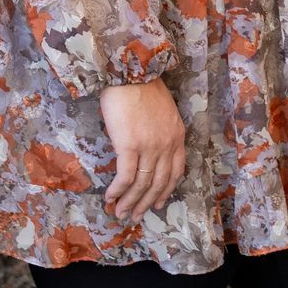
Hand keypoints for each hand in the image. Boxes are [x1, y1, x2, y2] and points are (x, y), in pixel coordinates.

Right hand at [100, 80, 185, 221]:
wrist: (130, 71)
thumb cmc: (142, 86)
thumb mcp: (163, 111)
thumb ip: (161, 132)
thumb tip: (147, 149)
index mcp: (177, 136)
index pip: (176, 172)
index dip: (166, 191)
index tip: (158, 203)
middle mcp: (167, 144)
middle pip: (159, 183)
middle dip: (146, 203)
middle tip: (134, 216)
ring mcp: (150, 147)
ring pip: (142, 184)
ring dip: (130, 202)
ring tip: (120, 213)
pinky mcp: (130, 146)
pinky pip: (125, 177)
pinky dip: (118, 191)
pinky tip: (110, 198)